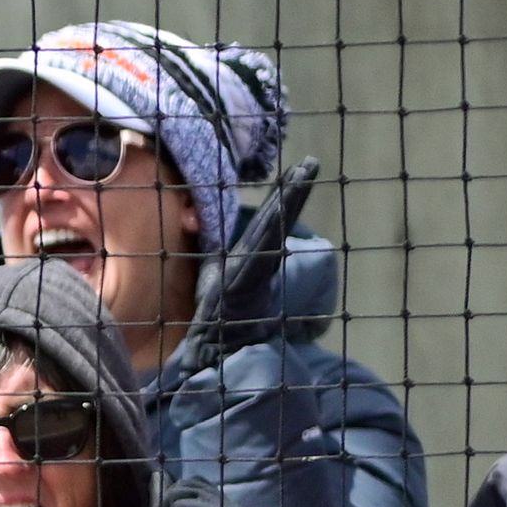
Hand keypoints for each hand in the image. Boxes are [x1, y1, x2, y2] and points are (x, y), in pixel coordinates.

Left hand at [176, 157, 321, 352]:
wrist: (213, 344)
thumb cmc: (214, 312)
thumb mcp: (211, 272)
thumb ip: (213, 251)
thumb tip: (196, 225)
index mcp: (250, 255)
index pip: (267, 220)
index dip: (282, 196)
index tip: (297, 170)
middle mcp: (257, 256)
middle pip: (276, 216)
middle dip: (293, 189)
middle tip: (310, 162)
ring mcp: (254, 264)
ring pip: (273, 224)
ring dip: (289, 198)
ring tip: (303, 173)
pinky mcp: (246, 273)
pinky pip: (261, 244)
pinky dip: (273, 224)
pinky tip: (281, 206)